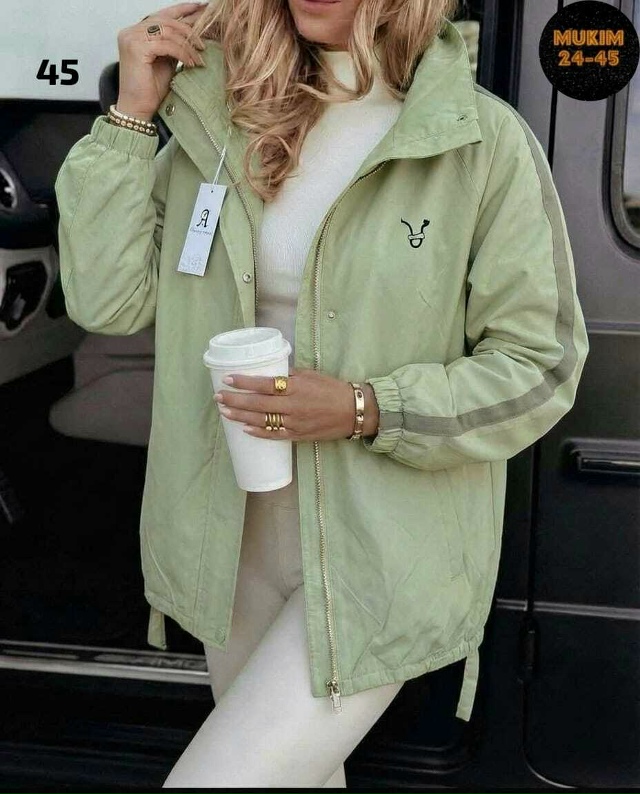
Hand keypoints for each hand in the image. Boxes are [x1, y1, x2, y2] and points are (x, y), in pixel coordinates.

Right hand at [115, 2, 207, 119]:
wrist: (138, 108)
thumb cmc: (150, 89)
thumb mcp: (167, 61)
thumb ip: (174, 45)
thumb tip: (194, 33)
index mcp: (137, 32)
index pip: (162, 16)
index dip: (182, 9)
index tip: (201, 8)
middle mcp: (132, 31)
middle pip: (166, 21)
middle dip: (189, 31)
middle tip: (203, 45)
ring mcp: (132, 38)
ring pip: (168, 31)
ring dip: (187, 45)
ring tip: (198, 59)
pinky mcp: (135, 48)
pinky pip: (166, 44)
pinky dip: (182, 53)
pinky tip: (191, 64)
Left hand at [213, 368, 379, 441]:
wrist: (353, 411)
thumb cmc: (332, 389)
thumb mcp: (311, 375)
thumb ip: (289, 375)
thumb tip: (270, 373)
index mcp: (295, 387)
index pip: (264, 384)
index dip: (244, 382)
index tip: (228, 379)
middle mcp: (292, 406)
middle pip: (257, 404)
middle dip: (235, 401)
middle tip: (218, 398)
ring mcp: (294, 422)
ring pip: (262, 421)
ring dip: (241, 417)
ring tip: (225, 413)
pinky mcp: (298, 435)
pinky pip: (274, 435)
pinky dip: (259, 433)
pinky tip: (245, 430)